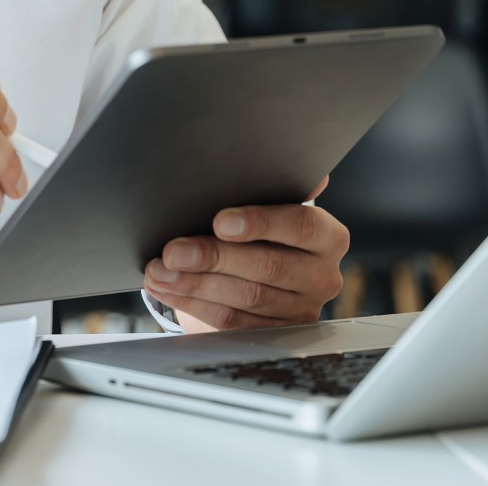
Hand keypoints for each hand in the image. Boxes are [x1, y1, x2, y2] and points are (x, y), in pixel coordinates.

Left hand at [143, 177, 348, 331]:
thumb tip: (266, 152)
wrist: (267, 263)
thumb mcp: (274, 201)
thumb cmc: (265, 223)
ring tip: (160, 270)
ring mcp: (300, 311)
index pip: (301, 225)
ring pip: (245, 299)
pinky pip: (231, 323)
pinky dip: (193, 304)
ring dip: (195, 284)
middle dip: (214, 258)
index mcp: (328, 236)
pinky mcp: (274, 335)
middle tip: (174, 251)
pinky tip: (167, 289)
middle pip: (267, 266)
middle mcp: (322, 276)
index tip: (220, 221)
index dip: (260, 223)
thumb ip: (273, 183)